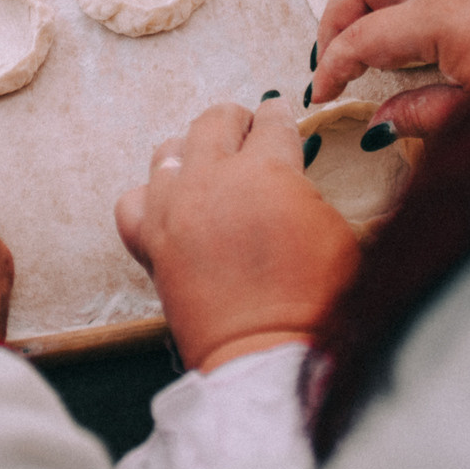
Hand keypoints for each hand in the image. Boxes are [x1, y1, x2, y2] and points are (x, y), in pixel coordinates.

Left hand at [114, 100, 357, 371]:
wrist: (267, 354)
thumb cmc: (316, 302)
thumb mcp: (337, 232)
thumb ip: (307, 192)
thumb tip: (295, 180)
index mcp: (267, 169)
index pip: (271, 120)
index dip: (278, 115)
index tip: (278, 114)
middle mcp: (212, 178)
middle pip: (214, 121)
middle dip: (236, 122)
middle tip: (247, 134)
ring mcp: (173, 208)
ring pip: (167, 151)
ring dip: (191, 152)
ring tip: (208, 167)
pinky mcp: (150, 241)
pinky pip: (132, 200)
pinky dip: (150, 197)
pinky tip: (170, 206)